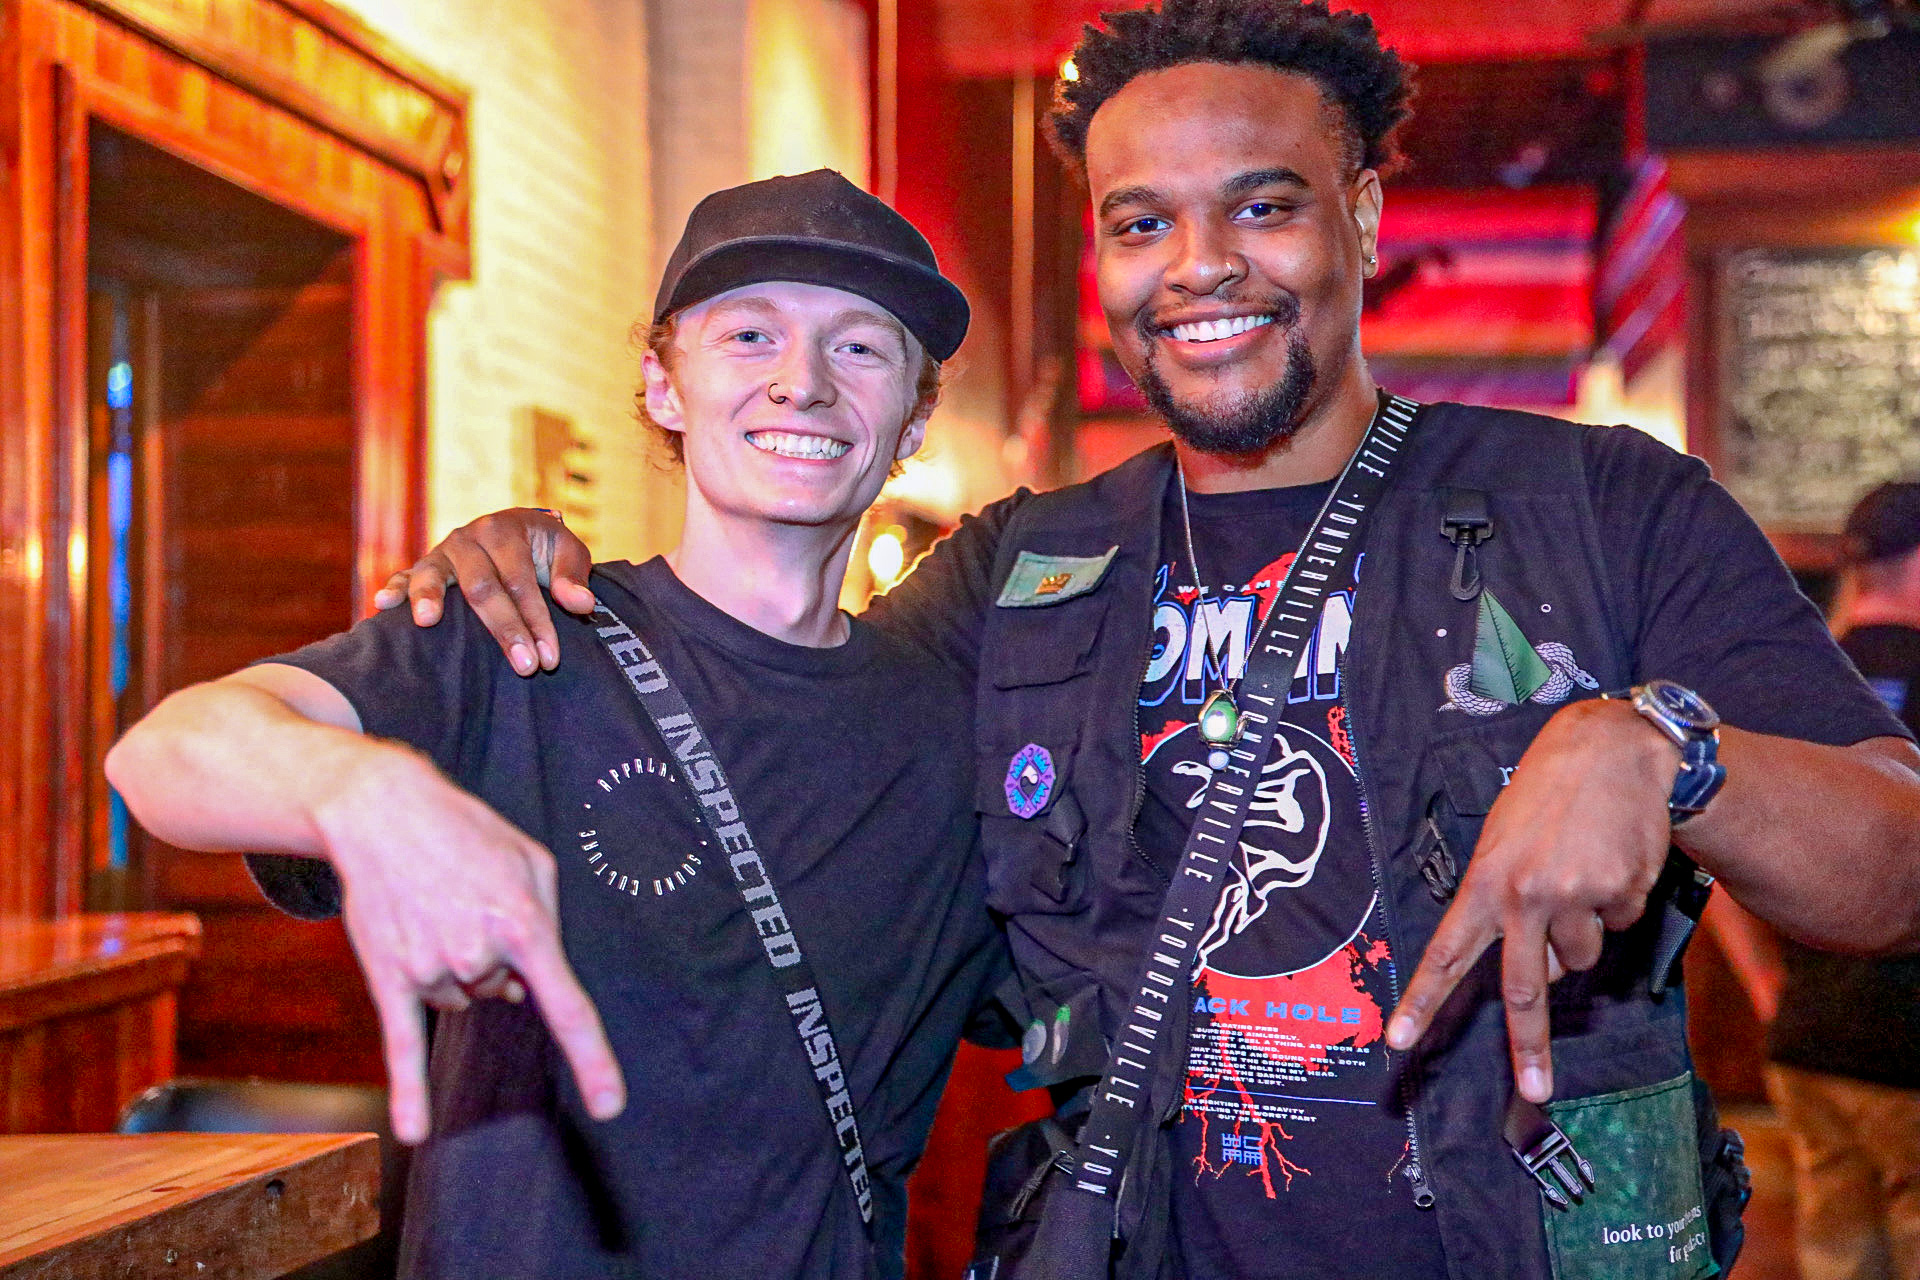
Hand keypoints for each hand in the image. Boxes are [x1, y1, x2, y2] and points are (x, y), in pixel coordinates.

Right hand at [314, 742, 625, 1142]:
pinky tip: (415, 1130)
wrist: (382, 812)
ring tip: (435, 911)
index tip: (609, 1103)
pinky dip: (410, 1092)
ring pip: (462, 998)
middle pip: (504, 989)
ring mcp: (430, 969)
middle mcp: (477, 954)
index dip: (592, 1059)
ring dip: (456, 967)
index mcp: (523, 923)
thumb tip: (532, 987)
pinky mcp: (390, 978)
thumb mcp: (532, 860)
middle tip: (467, 902)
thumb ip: (547, 920)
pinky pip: (403, 1046)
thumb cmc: (466, 832)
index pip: (567, 1006)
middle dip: (494, 954)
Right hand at [374, 509, 595, 675]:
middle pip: (482, 587)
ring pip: (435, 576)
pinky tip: (383, 605)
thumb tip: (582, 604)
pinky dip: (395, 589)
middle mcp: (469, 537)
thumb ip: (573, 576)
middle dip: (504, 629)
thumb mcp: (568, 552)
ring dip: (430, 598)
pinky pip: (404, 576)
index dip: (537, 620)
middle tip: (524, 667)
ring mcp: (442, 552)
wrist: (517, 532)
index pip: (521, 581)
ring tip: (427, 622)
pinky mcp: (423, 566)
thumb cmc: (545, 549)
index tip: (549, 659)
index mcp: (505, 529)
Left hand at [1385, 698, 1678, 1101]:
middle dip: (1530, 1047)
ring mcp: (1572, 895)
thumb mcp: (1503, 839)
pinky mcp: (1618, 890)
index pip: (1445, 953)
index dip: (1421, 1001)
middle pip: (1526, 987)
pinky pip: (1619, 923)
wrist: (1612, 749)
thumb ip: (1505, 902)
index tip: (1398, 1041)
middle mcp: (1523, 894)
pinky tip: (1613, 859)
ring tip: (1582, 871)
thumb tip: (1543, 970)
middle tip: (1535, 1091)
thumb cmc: (1548, 795)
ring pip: (1582, 956)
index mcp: (1484, 882)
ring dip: (1586, 930)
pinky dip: (1619, 901)